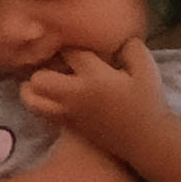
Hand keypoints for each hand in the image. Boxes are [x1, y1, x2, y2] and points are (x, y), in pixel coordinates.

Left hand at [17, 38, 163, 154]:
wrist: (147, 141)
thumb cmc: (148, 104)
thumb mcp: (148, 70)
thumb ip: (131, 49)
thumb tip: (117, 40)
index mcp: (95, 77)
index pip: (69, 53)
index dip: (71, 47)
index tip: (80, 49)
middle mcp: (75, 95)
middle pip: (39, 77)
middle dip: (44, 68)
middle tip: (57, 65)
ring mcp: (68, 113)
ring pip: (32, 98)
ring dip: (34, 88)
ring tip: (47, 82)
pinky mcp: (68, 126)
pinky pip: (41, 113)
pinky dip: (40, 102)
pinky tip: (54, 97)